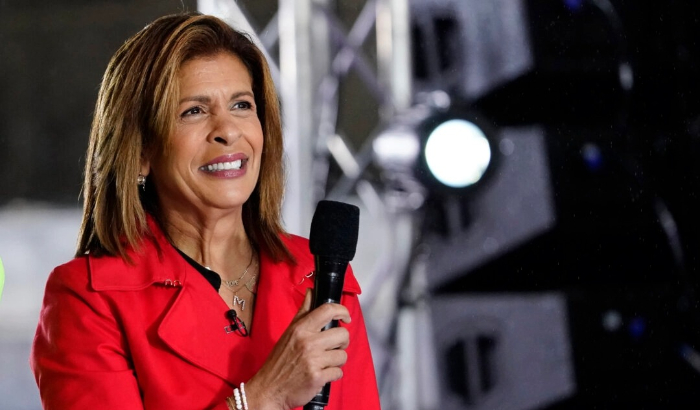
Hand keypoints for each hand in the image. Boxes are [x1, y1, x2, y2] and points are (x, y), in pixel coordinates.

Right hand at [244, 289, 350, 409]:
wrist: (270, 388)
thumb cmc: (279, 360)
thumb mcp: (289, 332)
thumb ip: (303, 312)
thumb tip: (311, 292)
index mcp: (301, 329)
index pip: (327, 311)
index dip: (342, 311)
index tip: (346, 317)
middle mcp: (308, 342)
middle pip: (343, 335)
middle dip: (341, 342)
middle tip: (334, 346)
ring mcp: (313, 360)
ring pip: (343, 356)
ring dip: (336, 360)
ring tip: (324, 362)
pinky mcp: (318, 378)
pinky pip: (338, 372)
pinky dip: (332, 374)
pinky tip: (322, 373)